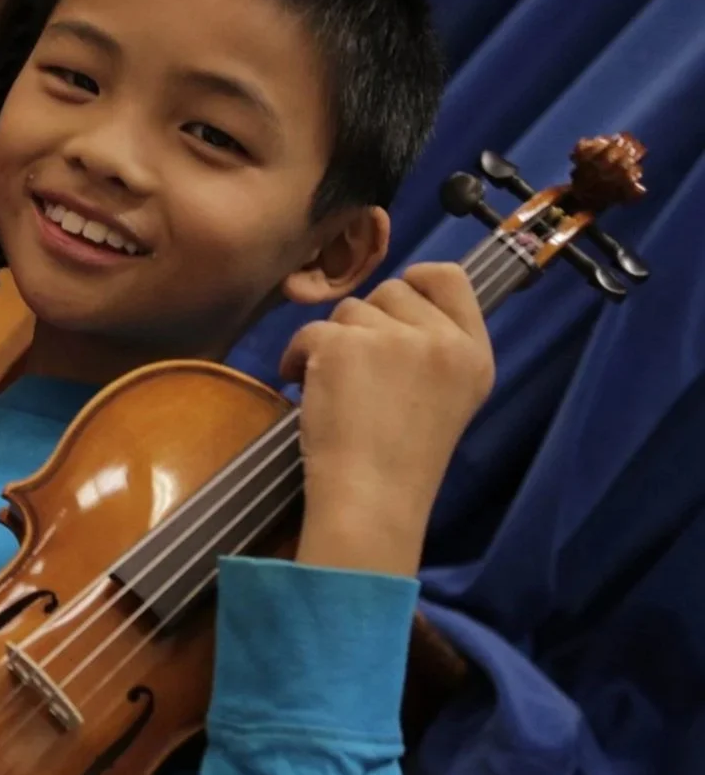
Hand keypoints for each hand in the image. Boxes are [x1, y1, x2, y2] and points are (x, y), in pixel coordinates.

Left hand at [279, 263, 494, 577]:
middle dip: (367, 322)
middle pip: (391, 291)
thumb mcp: (448, 395)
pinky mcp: (347, 345)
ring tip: (341, 390)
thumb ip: (434, 346)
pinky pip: (309, 329)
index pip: (450, 276)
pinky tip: (308, 389)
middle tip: (363, 370)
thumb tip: (393, 303)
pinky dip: (298, 356)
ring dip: (333, 342)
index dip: (414, 283)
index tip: (392, 311)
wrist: (373, 498)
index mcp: (475, 353)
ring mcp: (396, 339)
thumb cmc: (403, 458)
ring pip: (349, 310)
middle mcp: (443, 341)